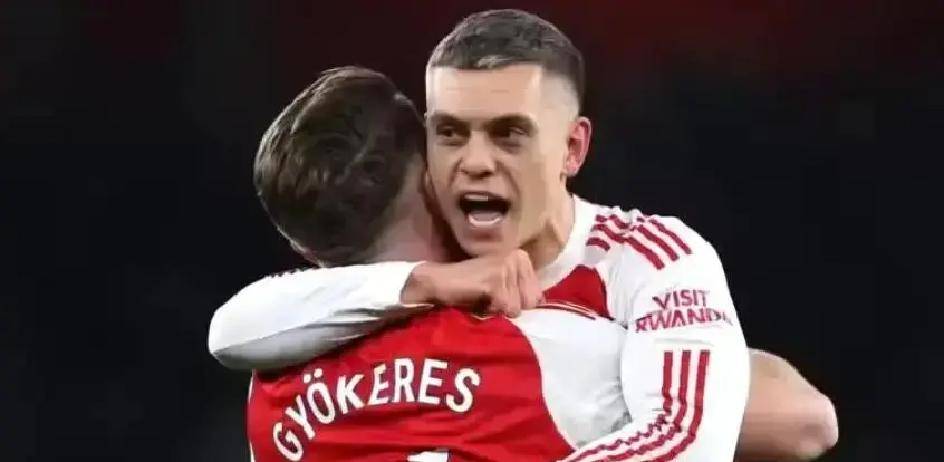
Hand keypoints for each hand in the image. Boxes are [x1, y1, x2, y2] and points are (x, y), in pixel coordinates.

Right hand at [400, 250, 540, 317]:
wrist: (438, 283)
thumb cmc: (470, 288)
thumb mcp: (503, 287)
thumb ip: (523, 292)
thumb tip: (542, 306)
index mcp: (522, 257)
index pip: (538, 296)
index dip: (517, 305)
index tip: (498, 297)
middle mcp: (518, 257)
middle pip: (530, 302)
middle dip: (511, 308)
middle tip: (490, 298)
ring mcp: (507, 266)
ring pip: (517, 308)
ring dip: (499, 310)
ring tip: (483, 298)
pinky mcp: (497, 278)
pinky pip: (506, 308)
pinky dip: (490, 311)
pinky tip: (478, 300)